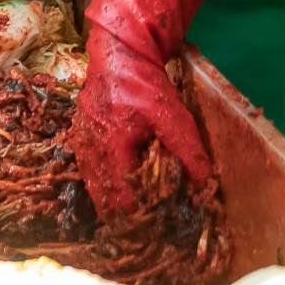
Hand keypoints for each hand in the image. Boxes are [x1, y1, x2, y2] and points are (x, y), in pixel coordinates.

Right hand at [69, 22, 215, 222]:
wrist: (119, 51)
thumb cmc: (145, 84)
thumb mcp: (173, 117)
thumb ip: (189, 153)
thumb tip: (205, 186)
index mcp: (112, 145)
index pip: (121, 197)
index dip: (138, 218)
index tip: (153, 232)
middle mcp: (90, 146)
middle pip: (102, 198)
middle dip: (121, 217)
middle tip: (140, 233)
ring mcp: (81, 140)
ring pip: (91, 186)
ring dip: (108, 202)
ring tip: (127, 218)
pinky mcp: (79, 132)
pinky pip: (86, 169)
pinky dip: (99, 183)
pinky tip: (112, 189)